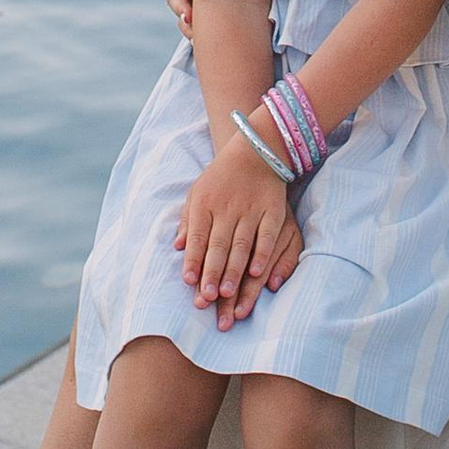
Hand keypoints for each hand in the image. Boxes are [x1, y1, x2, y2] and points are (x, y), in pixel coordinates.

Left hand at [175, 130, 291, 328]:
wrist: (255, 149)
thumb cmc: (221, 176)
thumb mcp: (198, 191)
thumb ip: (188, 220)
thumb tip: (177, 247)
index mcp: (205, 203)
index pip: (197, 236)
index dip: (193, 259)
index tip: (189, 282)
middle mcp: (226, 207)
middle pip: (218, 245)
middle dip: (212, 273)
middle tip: (207, 299)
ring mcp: (250, 208)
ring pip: (241, 245)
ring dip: (234, 271)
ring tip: (227, 294)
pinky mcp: (272, 210)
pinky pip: (267, 235)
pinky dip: (262, 254)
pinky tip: (257, 274)